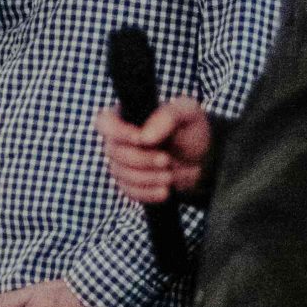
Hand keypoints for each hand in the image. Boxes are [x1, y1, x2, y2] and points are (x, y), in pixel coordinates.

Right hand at [94, 96, 210, 203]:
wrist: (201, 160)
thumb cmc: (191, 130)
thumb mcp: (188, 114)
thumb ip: (168, 115)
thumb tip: (144, 135)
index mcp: (128, 116)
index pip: (105, 122)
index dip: (118, 132)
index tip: (141, 139)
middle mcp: (120, 140)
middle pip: (114, 152)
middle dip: (141, 159)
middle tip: (166, 160)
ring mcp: (123, 163)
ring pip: (121, 174)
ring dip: (147, 177)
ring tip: (170, 176)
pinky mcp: (130, 184)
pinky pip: (130, 191)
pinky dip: (148, 193)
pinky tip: (165, 190)